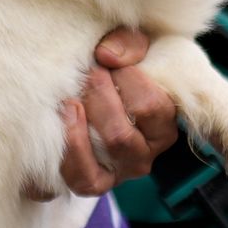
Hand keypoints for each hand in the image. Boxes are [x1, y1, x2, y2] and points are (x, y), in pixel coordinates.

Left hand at [49, 29, 178, 198]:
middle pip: (121, 135)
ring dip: (83, 119)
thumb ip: (128, 44)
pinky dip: (69, 148)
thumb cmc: (119, 70)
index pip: (150, 106)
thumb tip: (105, 56)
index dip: (127, 78)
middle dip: (99, 96)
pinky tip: (62, 118)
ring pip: (103, 153)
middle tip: (88, 74)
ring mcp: (119, 173)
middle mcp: (146, 156)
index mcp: (164, 125)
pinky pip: (82, 177)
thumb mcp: (134, 49)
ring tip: (72, 96)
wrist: (91, 95)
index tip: (112, 62)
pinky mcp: (93, 182)